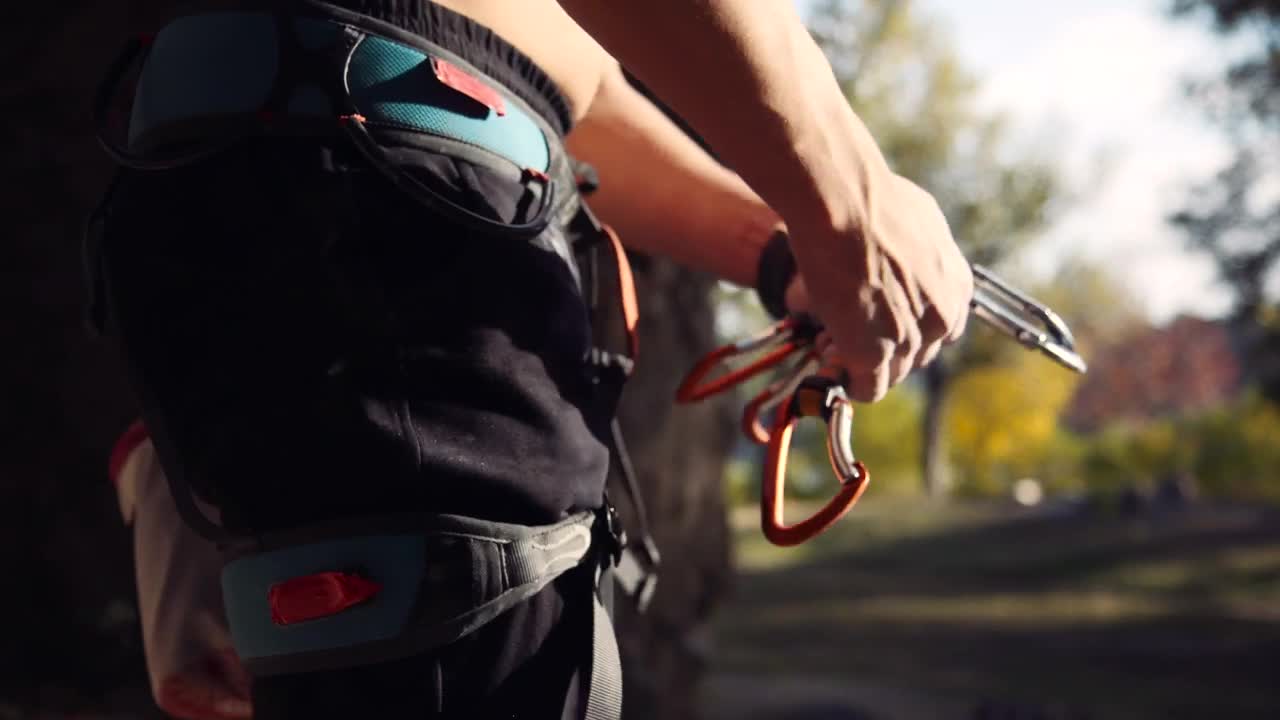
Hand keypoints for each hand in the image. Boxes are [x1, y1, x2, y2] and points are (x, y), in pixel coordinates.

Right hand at [784, 176, 971, 402]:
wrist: (847, 201)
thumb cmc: (875, 199)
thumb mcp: (922, 222)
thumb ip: (923, 254)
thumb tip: (906, 256)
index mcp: (958, 287)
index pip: (941, 329)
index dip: (907, 325)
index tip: (880, 316)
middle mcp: (941, 316)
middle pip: (918, 354)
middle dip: (885, 346)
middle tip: (848, 326)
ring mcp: (909, 338)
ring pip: (892, 373)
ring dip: (863, 362)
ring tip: (831, 338)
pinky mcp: (873, 352)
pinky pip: (869, 388)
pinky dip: (852, 384)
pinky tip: (834, 366)